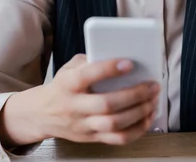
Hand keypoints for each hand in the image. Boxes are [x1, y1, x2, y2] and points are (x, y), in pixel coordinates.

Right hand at [40, 54, 159, 144]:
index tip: (129, 63)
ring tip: (153, 100)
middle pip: (106, 104)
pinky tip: (147, 117)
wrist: (42, 114)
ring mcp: (83, 125)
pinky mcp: (91, 138)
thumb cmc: (62, 86)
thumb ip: (90, 60)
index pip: (87, 76)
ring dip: (139, 113)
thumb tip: (119, 55)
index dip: (109, 69)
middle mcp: (74, 106)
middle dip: (134, 95)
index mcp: (67, 84)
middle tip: (152, 85)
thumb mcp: (69, 68)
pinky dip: (137, 130)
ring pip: (114, 124)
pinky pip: (118, 139)